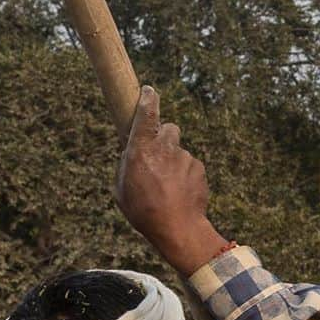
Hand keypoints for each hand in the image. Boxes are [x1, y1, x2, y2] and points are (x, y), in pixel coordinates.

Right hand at [116, 86, 227, 273]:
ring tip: (168, 187)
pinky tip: (180, 193)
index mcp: (141, 150)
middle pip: (168, 128)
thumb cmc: (143, 211)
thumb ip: (126, 165)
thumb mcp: (121, 189)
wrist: (177, 228)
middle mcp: (164, 148)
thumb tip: (132, 153)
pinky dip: (185, 175)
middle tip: (157, 158)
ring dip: (173, 162)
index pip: (146, 114)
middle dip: (163, 138)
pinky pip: (190, 165)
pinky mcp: (198, 168)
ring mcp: (184, 157)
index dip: (147, 99)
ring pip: (178, 150)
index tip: (149, 90)